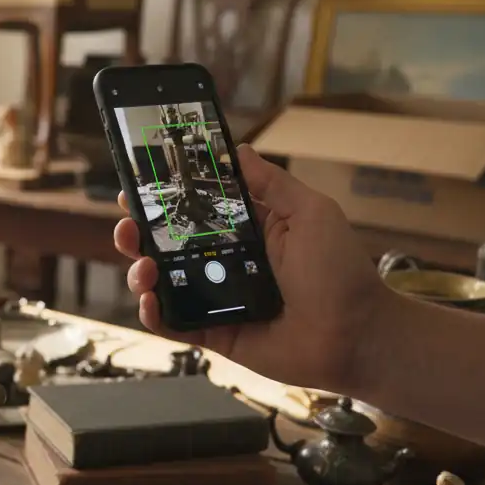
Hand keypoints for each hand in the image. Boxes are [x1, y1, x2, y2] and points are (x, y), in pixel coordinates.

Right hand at [113, 144, 394, 394]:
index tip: (139, 185)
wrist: (355, 334)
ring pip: (163, 282)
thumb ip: (271, 183)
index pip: (194, 208)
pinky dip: (153, 313)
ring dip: (141, 271)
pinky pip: (174, 323)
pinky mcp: (214, 333)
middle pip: (168, 244)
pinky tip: (148, 300)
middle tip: (128, 226)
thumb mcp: (311, 212)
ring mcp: (217, 299)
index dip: (164, 197)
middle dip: (140, 232)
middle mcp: (225, 262)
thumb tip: (237, 150)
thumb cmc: (340, 271)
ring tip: (142, 267)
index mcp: (246, 230)